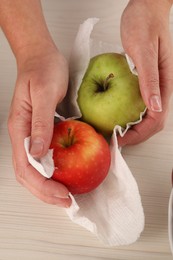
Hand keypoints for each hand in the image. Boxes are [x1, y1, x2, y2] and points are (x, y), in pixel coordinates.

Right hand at [8, 44, 71, 206]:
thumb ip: (40, 123)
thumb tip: (38, 153)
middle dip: (46, 192)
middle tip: (67, 201)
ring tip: (65, 195)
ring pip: (34, 168)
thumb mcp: (44, 93)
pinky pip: (44, 157)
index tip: (62, 194)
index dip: (43, 185)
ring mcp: (30, 134)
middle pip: (28, 173)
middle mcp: (23, 135)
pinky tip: (65, 175)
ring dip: (48, 185)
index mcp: (20, 128)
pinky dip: (53, 171)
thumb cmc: (43, 69)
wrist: (41, 56)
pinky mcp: (41, 131)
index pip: (26, 166)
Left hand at [119, 0, 172, 145]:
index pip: (156, 120)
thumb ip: (150, 79)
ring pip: (143, 115)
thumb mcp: (143, 51)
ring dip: (129, 126)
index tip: (120, 139)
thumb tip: (154, 107)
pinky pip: (136, 103)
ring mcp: (151, 86)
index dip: (138, 134)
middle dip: (133, 135)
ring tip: (112, 131)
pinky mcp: (142, 81)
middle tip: (114, 139)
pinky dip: (126, 113)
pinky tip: (114, 114)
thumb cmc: (145, 24)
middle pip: (150, 122)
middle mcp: (159, 88)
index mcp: (165, 84)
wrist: (145, 8)